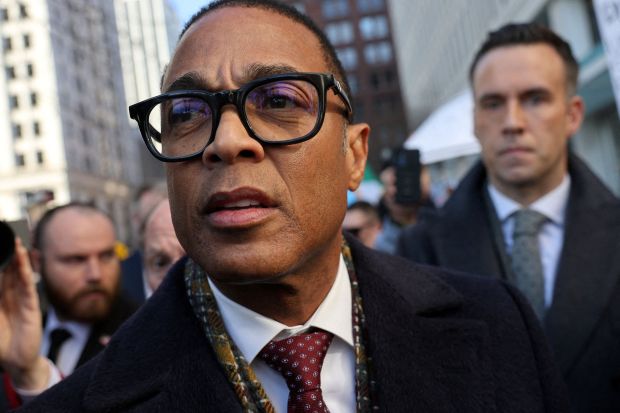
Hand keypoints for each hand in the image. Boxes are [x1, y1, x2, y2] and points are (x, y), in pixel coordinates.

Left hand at [0, 238, 48, 389]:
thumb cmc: (0, 342)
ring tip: (14, 241)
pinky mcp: (31, 305)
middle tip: (5, 235)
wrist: (15, 362)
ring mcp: (21, 299)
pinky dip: (25, 270)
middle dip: (6, 254)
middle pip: (6, 270)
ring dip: (17, 257)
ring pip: (18, 273)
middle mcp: (9, 295)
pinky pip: (28, 284)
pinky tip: (23, 257)